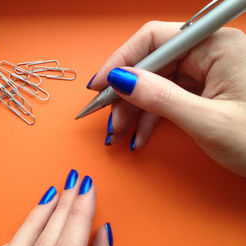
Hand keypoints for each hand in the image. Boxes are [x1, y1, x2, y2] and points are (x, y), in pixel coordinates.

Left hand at [0, 169, 115, 245]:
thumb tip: (103, 233)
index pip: (71, 244)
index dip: (82, 211)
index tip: (89, 187)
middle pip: (49, 238)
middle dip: (65, 205)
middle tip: (75, 180)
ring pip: (22, 242)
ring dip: (40, 214)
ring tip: (54, 192)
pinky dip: (16, 237)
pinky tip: (29, 223)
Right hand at [87, 21, 245, 175]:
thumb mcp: (207, 121)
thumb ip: (161, 98)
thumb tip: (120, 79)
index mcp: (215, 46)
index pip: (153, 40)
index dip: (120, 61)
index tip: (99, 85)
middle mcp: (209, 53)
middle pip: (151, 64)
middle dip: (126, 95)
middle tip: (110, 120)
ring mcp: (206, 72)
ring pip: (156, 83)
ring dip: (135, 110)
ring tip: (122, 134)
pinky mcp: (203, 90)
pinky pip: (168, 97)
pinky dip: (151, 117)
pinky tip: (141, 136)